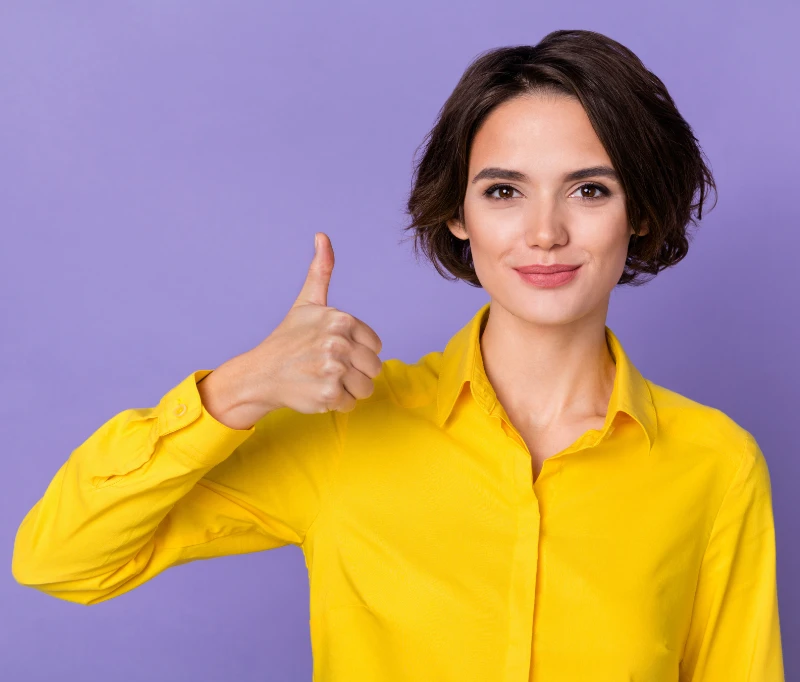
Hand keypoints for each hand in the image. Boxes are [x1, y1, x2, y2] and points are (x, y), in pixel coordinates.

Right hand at [222, 232, 383, 422]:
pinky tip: (318, 392)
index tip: (335, 350)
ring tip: (325, 380)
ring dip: (349, 389)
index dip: (358, 351)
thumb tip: (322, 236)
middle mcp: (338, 342)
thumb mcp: (307, 302)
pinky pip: (352, 405)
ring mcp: (333, 369)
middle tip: (328, 368)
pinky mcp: (328, 395)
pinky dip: (337, 404)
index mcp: (340, 319)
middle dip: (355, 372)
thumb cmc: (288, 338)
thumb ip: (322, 271)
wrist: (261, 373)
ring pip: (366, 388)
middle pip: (374, 367)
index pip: (376, 345)